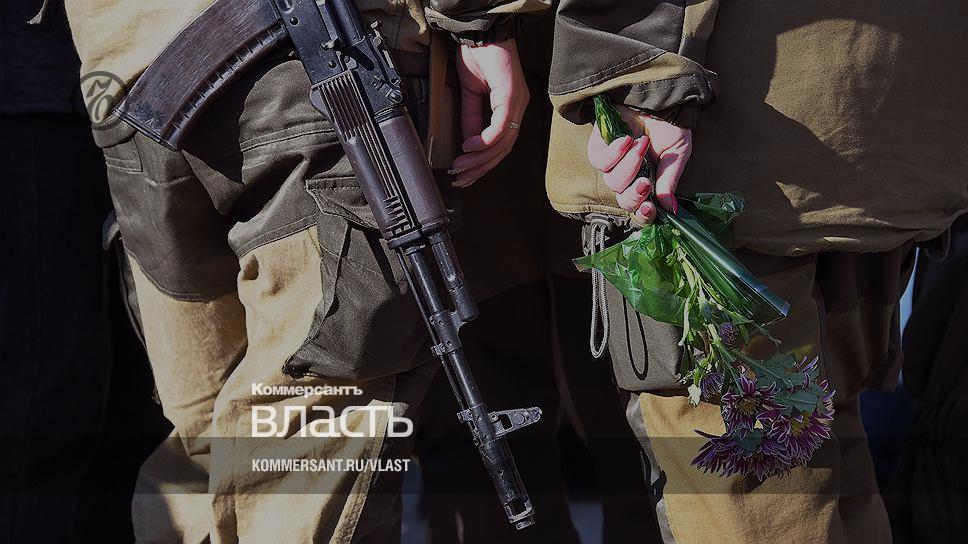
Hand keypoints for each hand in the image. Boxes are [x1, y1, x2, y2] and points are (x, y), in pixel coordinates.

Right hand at [450, 39, 529, 187]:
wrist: (480, 31)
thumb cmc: (478, 56)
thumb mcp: (470, 93)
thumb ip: (471, 118)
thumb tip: (468, 142)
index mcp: (511, 108)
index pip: (501, 145)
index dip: (483, 163)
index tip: (465, 174)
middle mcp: (519, 108)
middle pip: (504, 149)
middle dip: (480, 168)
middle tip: (462, 178)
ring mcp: (517, 102)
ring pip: (503, 142)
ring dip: (479, 159)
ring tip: (461, 167)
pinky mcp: (511, 95)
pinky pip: (500, 126)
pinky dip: (483, 140)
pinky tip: (468, 147)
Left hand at [587, 106, 691, 223]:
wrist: (659, 96)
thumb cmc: (669, 124)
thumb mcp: (676, 154)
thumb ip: (669, 181)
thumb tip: (671, 209)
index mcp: (649, 182)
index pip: (641, 209)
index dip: (643, 215)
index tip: (649, 208)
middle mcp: (629, 176)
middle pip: (624, 201)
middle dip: (635, 193)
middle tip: (646, 180)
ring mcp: (612, 163)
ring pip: (613, 181)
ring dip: (629, 165)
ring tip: (641, 144)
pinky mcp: (598, 147)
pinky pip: (599, 161)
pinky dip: (613, 152)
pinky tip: (626, 139)